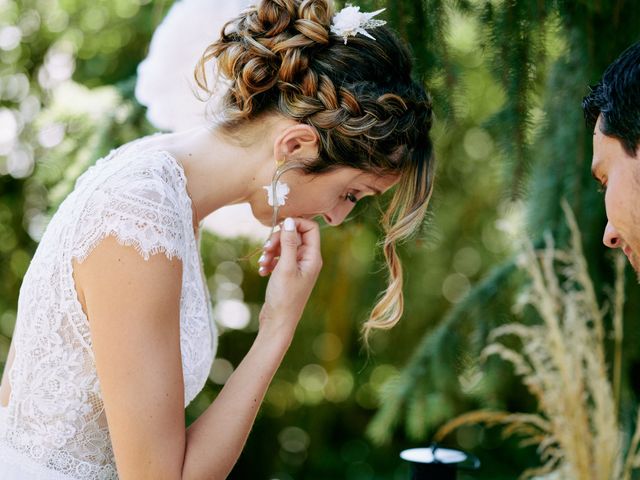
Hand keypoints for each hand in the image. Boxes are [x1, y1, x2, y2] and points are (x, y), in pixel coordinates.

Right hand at [258, 218, 322, 336]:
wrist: (278, 322)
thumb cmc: (284, 297)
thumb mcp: (285, 267)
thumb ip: (288, 242)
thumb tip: (290, 221)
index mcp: (313, 257)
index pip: (310, 228)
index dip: (295, 224)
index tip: (278, 228)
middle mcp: (308, 260)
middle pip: (294, 235)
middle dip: (278, 239)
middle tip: (265, 248)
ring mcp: (298, 267)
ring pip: (284, 247)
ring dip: (270, 251)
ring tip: (262, 263)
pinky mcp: (287, 273)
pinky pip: (278, 258)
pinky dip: (269, 261)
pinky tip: (262, 271)